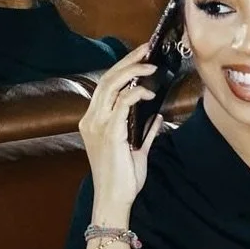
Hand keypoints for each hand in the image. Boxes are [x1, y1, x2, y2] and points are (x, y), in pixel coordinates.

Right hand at [78, 46, 162, 217]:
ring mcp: (98, 125)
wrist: (115, 199)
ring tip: (152, 65)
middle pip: (107, 79)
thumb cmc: (124, 178)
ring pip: (111, 86)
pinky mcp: (109, 133)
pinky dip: (136, 94)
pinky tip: (149, 92)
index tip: (142, 56)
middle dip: (128, 61)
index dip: (123, 67)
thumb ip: (145, 131)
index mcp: (94, 121)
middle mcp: (91, 119)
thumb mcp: (137, 150)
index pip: (106, 85)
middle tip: (148, 49)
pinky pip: (121, 104)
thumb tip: (158, 116)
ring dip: (133, 72)